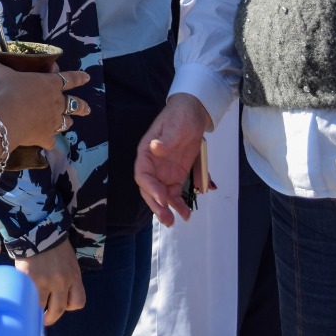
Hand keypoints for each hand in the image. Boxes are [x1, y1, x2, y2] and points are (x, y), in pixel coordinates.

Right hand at [0, 57, 90, 149]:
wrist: (6, 116)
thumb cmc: (6, 90)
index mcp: (49, 83)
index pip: (69, 78)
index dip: (79, 77)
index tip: (87, 77)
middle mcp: (56, 102)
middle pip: (74, 104)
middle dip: (82, 106)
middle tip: (87, 109)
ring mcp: (53, 121)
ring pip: (66, 123)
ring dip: (67, 122)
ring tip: (68, 124)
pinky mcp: (46, 137)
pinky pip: (51, 141)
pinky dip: (49, 142)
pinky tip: (47, 144)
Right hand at [15, 242, 85, 325]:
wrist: (38, 229)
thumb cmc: (54, 244)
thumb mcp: (68, 261)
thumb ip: (67, 277)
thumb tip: (59, 293)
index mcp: (74, 276)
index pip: (78, 302)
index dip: (69, 306)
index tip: (62, 305)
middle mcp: (62, 282)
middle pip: (60, 309)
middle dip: (52, 317)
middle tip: (45, 319)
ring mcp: (44, 281)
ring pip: (42, 307)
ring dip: (37, 313)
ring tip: (32, 312)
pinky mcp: (29, 279)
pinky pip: (28, 297)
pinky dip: (26, 300)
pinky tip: (23, 298)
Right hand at [134, 94, 212, 226]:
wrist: (193, 114)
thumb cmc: (180, 116)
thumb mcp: (174, 126)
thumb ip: (166, 139)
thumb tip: (155, 147)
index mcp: (146, 152)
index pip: (142, 174)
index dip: (150, 188)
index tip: (163, 198)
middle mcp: (152, 165)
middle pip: (149, 189)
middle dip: (156, 205)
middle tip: (166, 218)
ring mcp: (164, 172)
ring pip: (161, 195)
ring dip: (166, 209)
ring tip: (174, 221)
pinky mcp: (176, 176)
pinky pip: (175, 194)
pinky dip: (179, 204)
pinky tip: (186, 214)